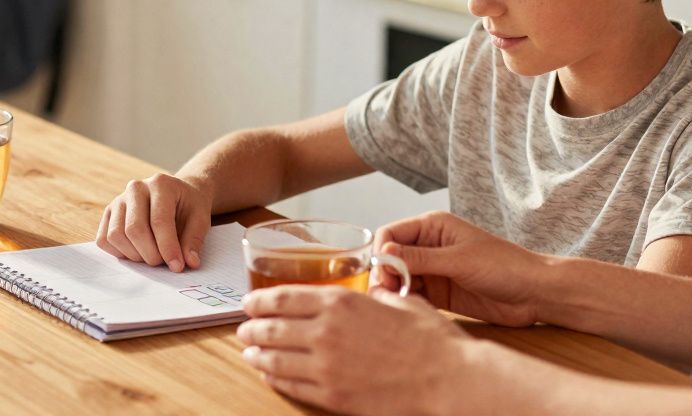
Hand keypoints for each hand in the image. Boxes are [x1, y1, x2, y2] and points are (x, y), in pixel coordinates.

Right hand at [94, 173, 210, 271]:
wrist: (177, 195)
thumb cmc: (188, 207)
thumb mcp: (201, 219)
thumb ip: (194, 240)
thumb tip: (189, 262)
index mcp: (160, 184)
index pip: (159, 221)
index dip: (168, 247)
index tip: (177, 266)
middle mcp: (135, 188)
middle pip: (134, 229)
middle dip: (151, 254)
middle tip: (164, 262)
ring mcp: (118, 200)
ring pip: (116, 236)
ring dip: (135, 255)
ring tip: (152, 255)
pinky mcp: (108, 213)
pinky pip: (104, 239)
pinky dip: (119, 252)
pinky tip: (137, 251)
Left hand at [237, 285, 470, 415]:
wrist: (447, 378)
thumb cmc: (429, 339)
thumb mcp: (397, 302)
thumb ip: (372, 297)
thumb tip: (368, 295)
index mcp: (341, 302)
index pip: (284, 298)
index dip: (260, 300)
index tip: (249, 302)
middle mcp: (326, 331)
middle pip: (273, 327)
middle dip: (252, 328)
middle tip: (244, 329)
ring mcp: (326, 366)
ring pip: (276, 358)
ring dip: (257, 354)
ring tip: (249, 352)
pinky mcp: (332, 396)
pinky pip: (292, 386)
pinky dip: (275, 378)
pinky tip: (269, 374)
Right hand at [373, 211, 551, 326]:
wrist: (534, 293)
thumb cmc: (504, 266)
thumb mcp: (459, 260)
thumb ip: (421, 258)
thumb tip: (384, 253)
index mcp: (432, 227)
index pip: (391, 234)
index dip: (382, 252)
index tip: (385, 273)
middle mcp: (428, 246)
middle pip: (390, 257)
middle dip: (384, 273)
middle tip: (387, 293)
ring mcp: (433, 270)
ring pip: (397, 277)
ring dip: (393, 289)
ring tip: (397, 303)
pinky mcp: (438, 293)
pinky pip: (411, 295)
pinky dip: (405, 301)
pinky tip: (408, 309)